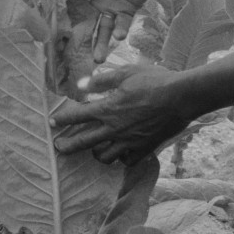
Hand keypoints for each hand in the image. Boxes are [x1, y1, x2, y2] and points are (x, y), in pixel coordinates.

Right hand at [44, 0, 165, 61]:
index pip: (71, 7)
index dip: (64, 20)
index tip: (55, 36)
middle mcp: (96, 0)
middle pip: (86, 24)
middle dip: (82, 40)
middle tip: (74, 58)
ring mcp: (112, 7)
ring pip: (103, 30)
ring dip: (101, 44)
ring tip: (98, 59)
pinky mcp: (127, 11)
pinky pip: (121, 25)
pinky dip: (120, 31)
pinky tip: (118, 35)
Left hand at [50, 63, 193, 165]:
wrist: (182, 97)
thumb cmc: (154, 81)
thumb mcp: (125, 73)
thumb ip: (101, 81)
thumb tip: (81, 85)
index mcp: (108, 109)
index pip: (77, 117)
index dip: (61, 119)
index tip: (52, 122)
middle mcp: (115, 129)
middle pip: (84, 142)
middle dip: (68, 146)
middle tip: (59, 148)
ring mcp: (130, 141)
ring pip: (105, 157)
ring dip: (96, 153)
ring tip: (94, 149)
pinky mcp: (145, 148)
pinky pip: (127, 160)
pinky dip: (121, 158)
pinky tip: (120, 151)